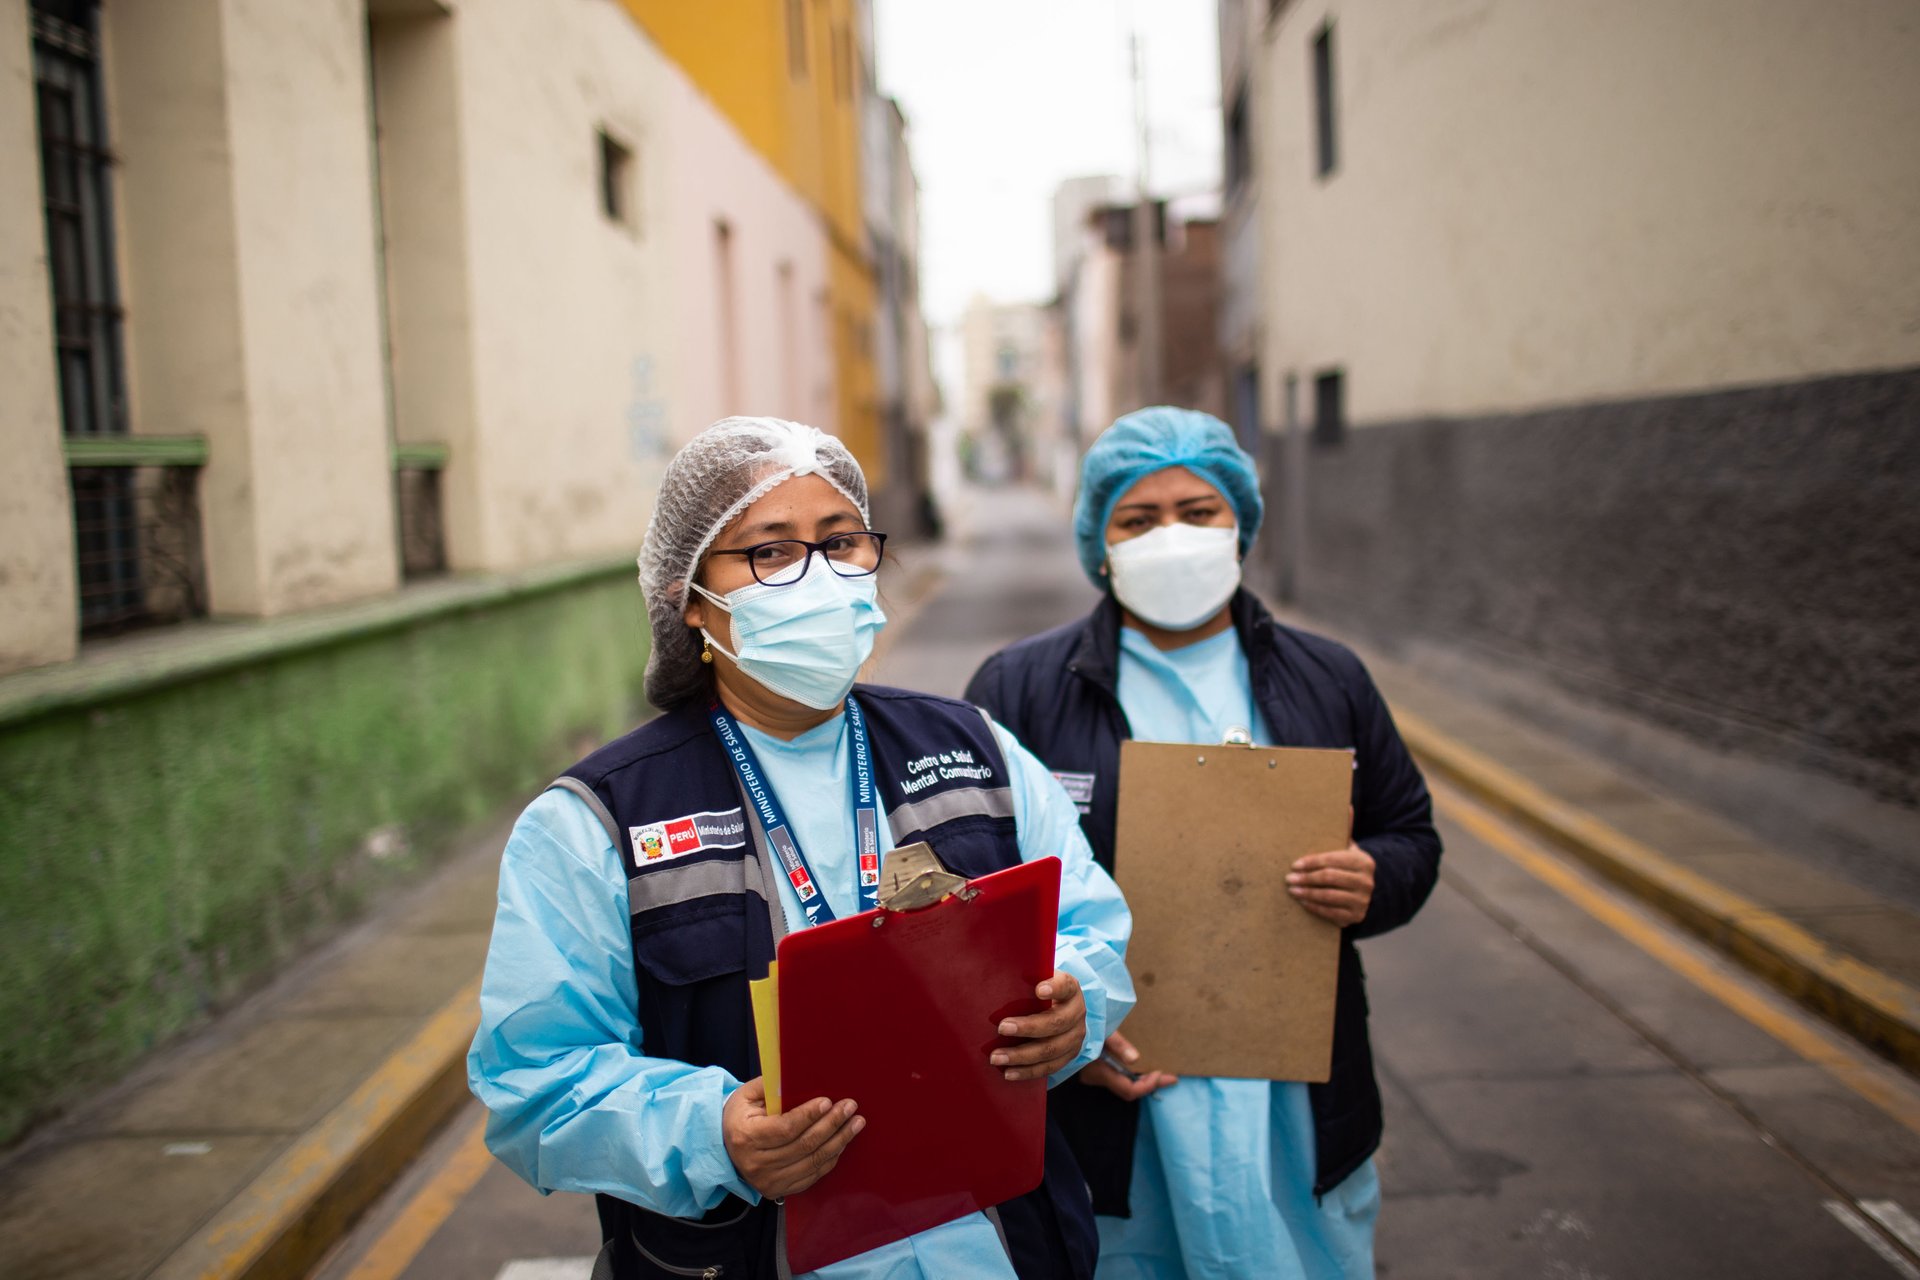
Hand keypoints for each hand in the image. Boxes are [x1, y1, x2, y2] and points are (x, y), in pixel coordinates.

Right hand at [721, 1077, 862, 1198]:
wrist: (725, 1147)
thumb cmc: (740, 1116)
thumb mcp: (746, 1095)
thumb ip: (770, 1085)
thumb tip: (796, 1075)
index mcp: (747, 1137)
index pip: (785, 1129)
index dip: (809, 1115)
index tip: (828, 1102)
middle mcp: (757, 1164)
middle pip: (804, 1146)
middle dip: (832, 1125)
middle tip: (850, 1108)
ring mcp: (769, 1181)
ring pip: (812, 1162)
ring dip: (839, 1141)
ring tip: (856, 1123)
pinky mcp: (779, 1190)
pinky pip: (812, 1175)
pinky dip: (830, 1159)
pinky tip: (842, 1142)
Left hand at [989, 970, 1085, 1081]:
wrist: (1060, 1010)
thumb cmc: (1038, 991)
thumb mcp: (1036, 979)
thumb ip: (1022, 980)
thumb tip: (991, 981)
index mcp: (1070, 989)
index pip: (1066, 986)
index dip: (1055, 988)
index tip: (1038, 990)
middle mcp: (1077, 1013)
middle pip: (1056, 1023)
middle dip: (1027, 1027)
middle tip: (1001, 1028)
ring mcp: (1075, 1037)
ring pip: (1051, 1050)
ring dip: (1022, 1055)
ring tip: (997, 1057)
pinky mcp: (1068, 1056)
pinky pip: (1048, 1067)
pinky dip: (1027, 1071)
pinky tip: (1009, 1073)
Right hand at [1078, 1031, 1177, 1099]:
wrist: (1062, 1021)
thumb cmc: (1083, 1022)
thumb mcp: (1102, 1029)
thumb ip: (1117, 1045)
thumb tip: (1136, 1059)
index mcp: (1098, 1070)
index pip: (1128, 1090)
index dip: (1147, 1086)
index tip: (1161, 1073)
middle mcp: (1095, 1077)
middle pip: (1128, 1090)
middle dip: (1150, 1084)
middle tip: (1171, 1079)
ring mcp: (1093, 1075)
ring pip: (1123, 1086)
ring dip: (1142, 1080)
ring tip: (1161, 1074)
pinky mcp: (1094, 1069)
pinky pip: (1117, 1078)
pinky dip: (1132, 1076)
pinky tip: (1143, 1070)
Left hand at [1288, 843, 1374, 926]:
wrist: (1364, 894)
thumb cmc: (1346, 868)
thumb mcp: (1348, 852)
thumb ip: (1343, 835)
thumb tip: (1347, 813)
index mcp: (1363, 862)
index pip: (1332, 860)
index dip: (1311, 862)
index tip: (1294, 865)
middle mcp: (1366, 881)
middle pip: (1329, 877)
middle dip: (1306, 878)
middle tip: (1289, 878)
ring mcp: (1362, 900)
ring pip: (1329, 895)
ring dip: (1307, 893)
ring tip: (1292, 890)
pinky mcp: (1356, 916)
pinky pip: (1331, 912)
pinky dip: (1315, 907)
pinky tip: (1303, 902)